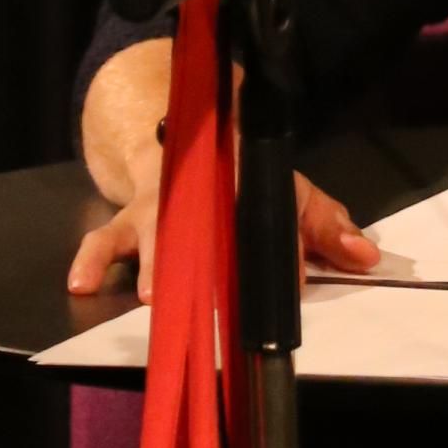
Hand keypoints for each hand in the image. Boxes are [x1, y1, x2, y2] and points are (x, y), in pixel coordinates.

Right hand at [65, 170, 379, 302]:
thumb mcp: (292, 195)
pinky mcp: (125, 223)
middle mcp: (199, 197)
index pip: (270, 215)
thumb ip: (328, 227)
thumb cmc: (242, 184)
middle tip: (216, 299)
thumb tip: (365, 256)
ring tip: (154, 299)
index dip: (285, 249)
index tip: (296, 281)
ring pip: (156, 236)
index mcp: (247, 183)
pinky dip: (91, 261)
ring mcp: (158, 210)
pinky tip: (81, 285)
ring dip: (157, 268)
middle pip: (209, 232)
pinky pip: (103, 239)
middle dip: (213, 266)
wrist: (184, 148)